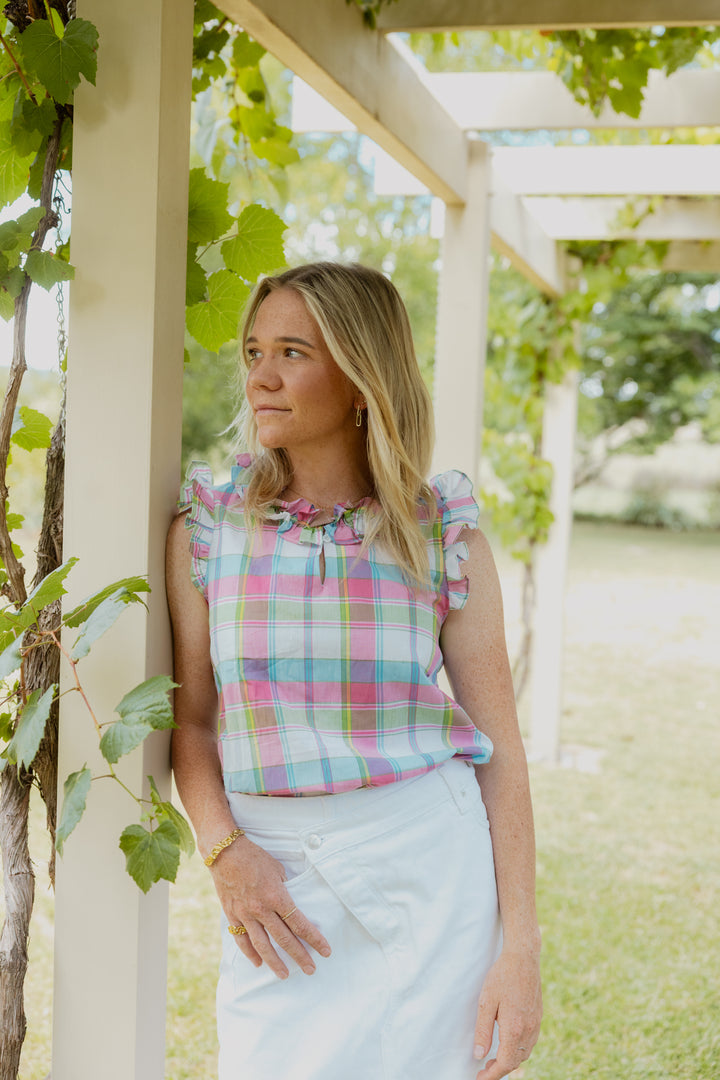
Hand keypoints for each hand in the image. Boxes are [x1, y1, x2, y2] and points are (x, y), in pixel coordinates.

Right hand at [210, 836, 331, 979]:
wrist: (225, 852)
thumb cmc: (255, 857)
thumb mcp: (277, 869)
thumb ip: (284, 889)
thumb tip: (291, 905)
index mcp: (276, 896)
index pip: (299, 924)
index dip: (314, 939)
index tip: (325, 951)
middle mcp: (261, 909)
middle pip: (284, 939)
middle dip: (299, 956)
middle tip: (311, 970)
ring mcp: (245, 914)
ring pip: (262, 945)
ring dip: (275, 962)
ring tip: (285, 975)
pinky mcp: (232, 915)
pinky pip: (242, 939)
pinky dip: (250, 953)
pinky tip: (258, 963)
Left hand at [473, 948, 541, 1079]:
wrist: (524, 958)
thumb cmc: (502, 977)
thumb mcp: (486, 1002)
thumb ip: (483, 1030)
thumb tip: (479, 1055)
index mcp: (514, 1028)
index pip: (504, 1063)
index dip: (492, 1075)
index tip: (480, 1078)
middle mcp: (529, 1030)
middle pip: (516, 1062)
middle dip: (500, 1070)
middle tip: (483, 1070)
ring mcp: (536, 1024)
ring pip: (524, 1053)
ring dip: (510, 1060)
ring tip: (493, 1058)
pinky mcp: (538, 1017)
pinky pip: (530, 1042)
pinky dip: (519, 1050)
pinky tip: (508, 1043)